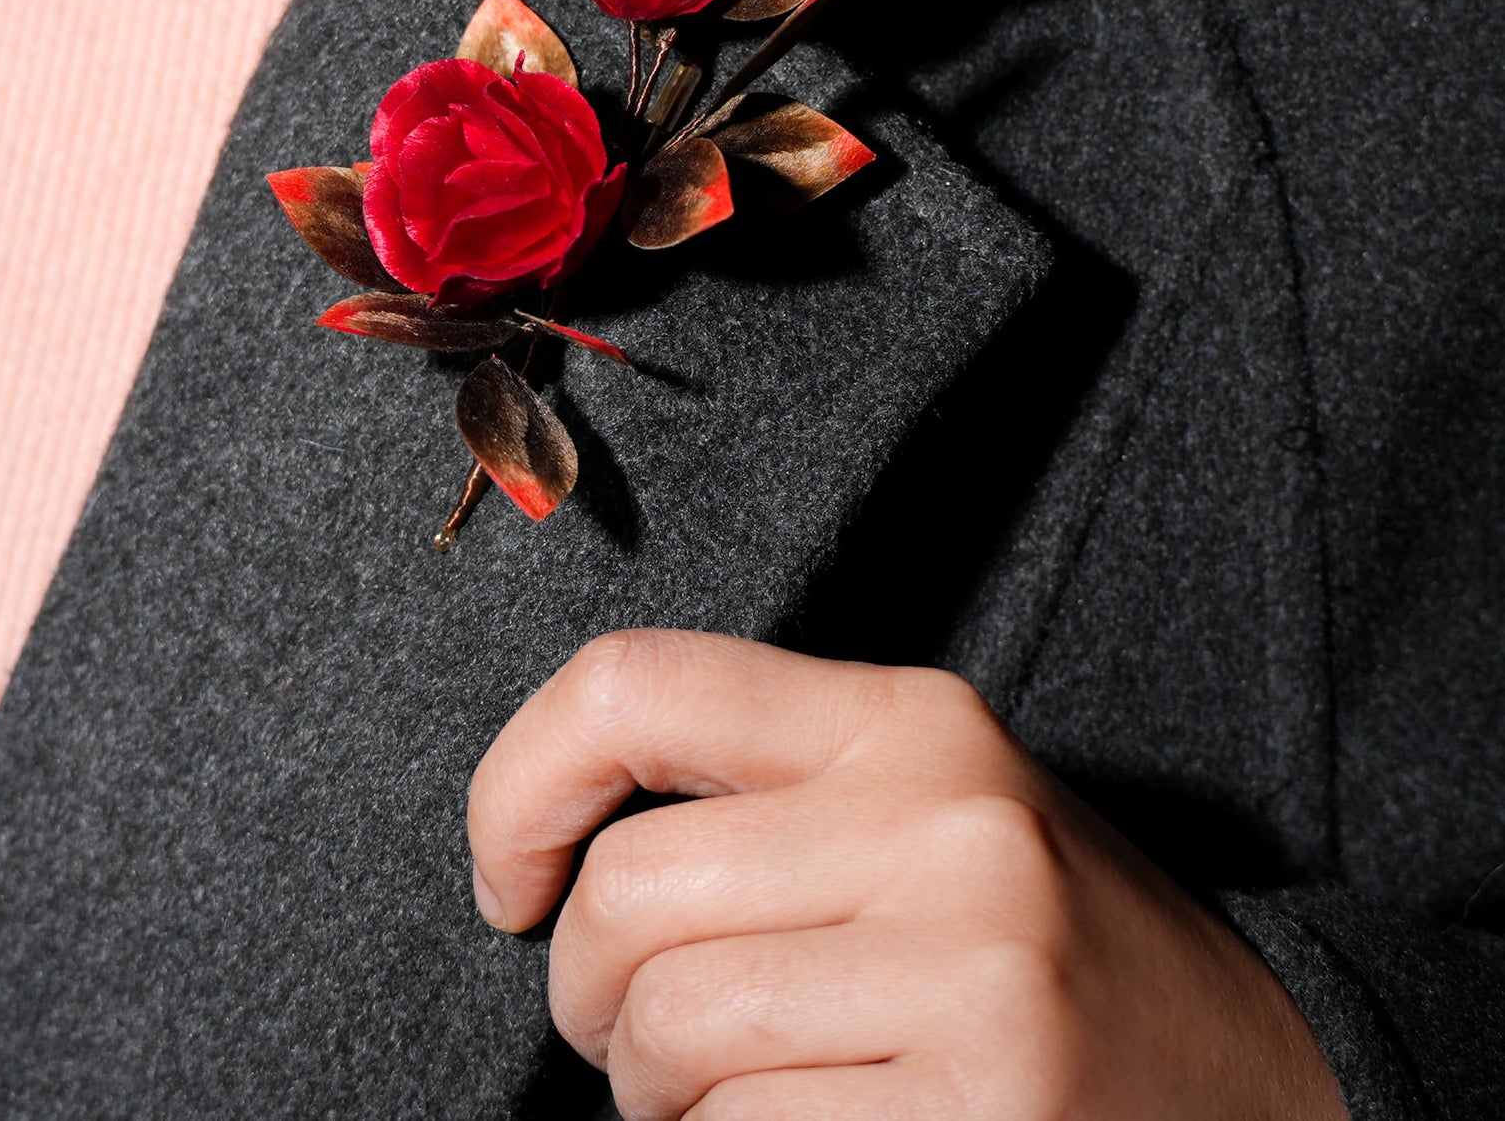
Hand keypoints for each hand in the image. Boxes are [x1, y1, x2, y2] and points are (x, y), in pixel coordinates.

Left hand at [467, 630, 1345, 1119]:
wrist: (1254, 1070)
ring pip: (670, 1037)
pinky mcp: (983, 1112)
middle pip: (627, 896)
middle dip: (587, 990)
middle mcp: (942, 822)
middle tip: (632, 1027)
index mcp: (905, 719)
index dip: (518, 783)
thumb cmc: (1034, 935)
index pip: (634, 687)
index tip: (511, 876)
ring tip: (726, 1088)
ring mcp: (974, 973)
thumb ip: (759, 790)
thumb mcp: (916, 803)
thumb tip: (552, 844)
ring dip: (652, 1093)